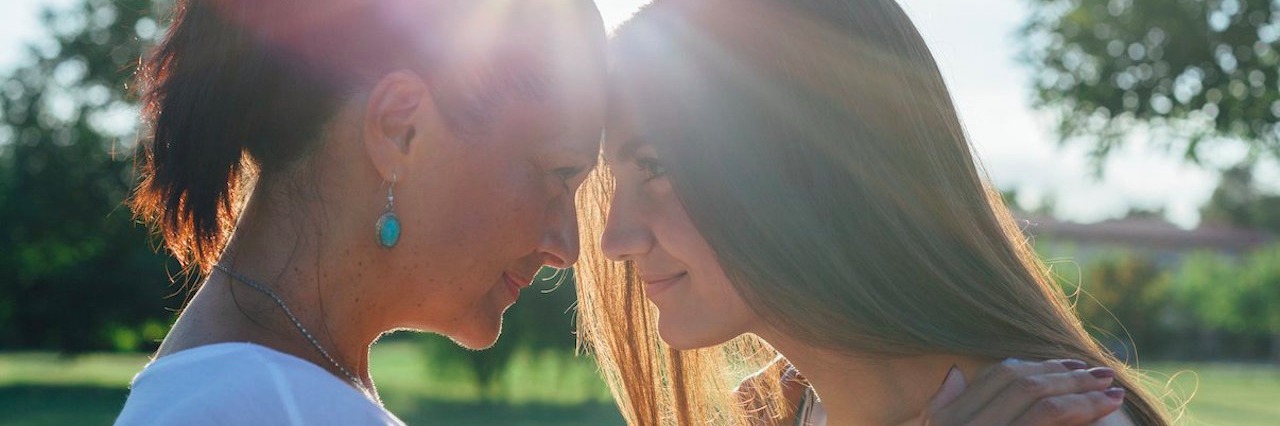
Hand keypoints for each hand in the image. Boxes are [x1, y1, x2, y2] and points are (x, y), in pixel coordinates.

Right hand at [922, 359, 1127, 425]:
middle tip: (1101, 373)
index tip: (1070, 366)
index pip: (996, 375)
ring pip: (1040, 399)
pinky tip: (1108, 408)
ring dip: (1081, 390)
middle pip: (1020, 382)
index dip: (1035, 365)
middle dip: (1064, 374)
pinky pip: (1048, 418)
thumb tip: (956, 372)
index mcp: (950, 419)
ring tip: (1112, 391)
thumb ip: (944, 409)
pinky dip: (1082, 408)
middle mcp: (966, 425)